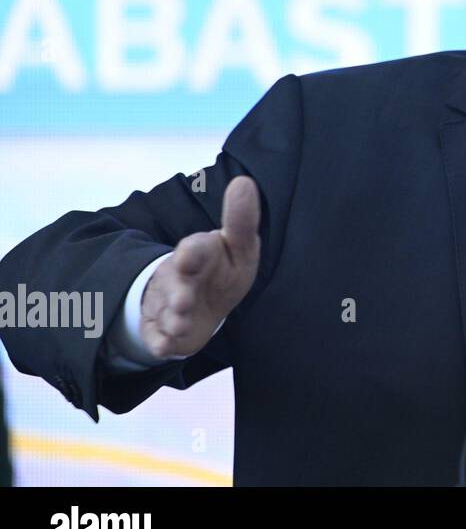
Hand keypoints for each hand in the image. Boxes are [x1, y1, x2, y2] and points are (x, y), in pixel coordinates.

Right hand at [140, 176, 261, 358]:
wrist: (201, 303)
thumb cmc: (223, 268)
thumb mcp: (239, 245)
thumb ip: (241, 219)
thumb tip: (243, 181)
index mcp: (199, 253)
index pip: (195, 249)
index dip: (192, 252)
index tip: (188, 255)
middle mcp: (177, 277)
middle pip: (174, 282)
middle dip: (177, 290)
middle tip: (184, 300)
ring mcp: (166, 303)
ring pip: (166, 310)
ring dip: (173, 317)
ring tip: (180, 324)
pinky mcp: (162, 330)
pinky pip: (157, 336)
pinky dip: (160, 342)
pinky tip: (164, 347)